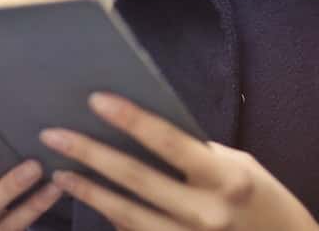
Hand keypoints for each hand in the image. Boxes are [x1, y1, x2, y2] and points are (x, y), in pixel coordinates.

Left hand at [38, 93, 318, 230]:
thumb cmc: (265, 201)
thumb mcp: (241, 166)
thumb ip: (199, 154)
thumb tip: (149, 134)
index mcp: (226, 177)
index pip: (168, 142)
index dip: (130, 119)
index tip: (96, 99)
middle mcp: (207, 213)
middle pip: (135, 179)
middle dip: (90, 154)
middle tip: (53, 135)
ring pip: (126, 215)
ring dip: (88, 191)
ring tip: (58, 171)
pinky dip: (111, 219)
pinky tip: (88, 201)